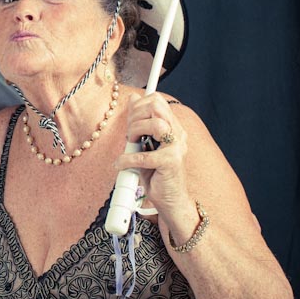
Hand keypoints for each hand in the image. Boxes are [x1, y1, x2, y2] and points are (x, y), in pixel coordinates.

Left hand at [114, 92, 188, 214]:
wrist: (169, 200)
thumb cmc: (155, 172)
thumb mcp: (144, 143)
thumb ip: (139, 122)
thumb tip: (132, 99)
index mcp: (173, 127)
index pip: (157, 101)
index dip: (138, 106)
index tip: (129, 119)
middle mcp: (178, 134)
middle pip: (156, 107)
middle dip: (135, 117)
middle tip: (129, 133)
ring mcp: (176, 148)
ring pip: (156, 125)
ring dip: (135, 132)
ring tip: (130, 145)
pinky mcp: (171, 163)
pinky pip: (145, 155)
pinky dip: (128, 159)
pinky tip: (122, 164)